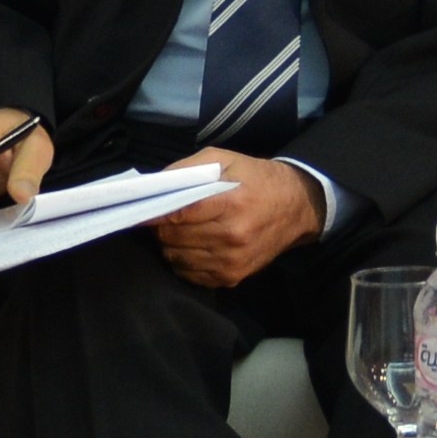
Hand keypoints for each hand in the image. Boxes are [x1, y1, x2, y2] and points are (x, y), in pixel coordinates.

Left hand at [150, 148, 322, 289]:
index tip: (140, 210)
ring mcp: (232, 261)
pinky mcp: (232, 277)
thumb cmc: (256, 179)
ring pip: (176, 258)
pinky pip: (190, 274)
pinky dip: (184, 261)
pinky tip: (194, 246)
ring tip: (182, 230)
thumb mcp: (224, 159)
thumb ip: (186, 169)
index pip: (177, 215)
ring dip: (171, 245)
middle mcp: (231, 236)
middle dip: (162, 228)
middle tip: (166, 217)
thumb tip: (154, 185)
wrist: (296, 208)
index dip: (154, 214)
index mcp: (230, 203)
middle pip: (172, 239)